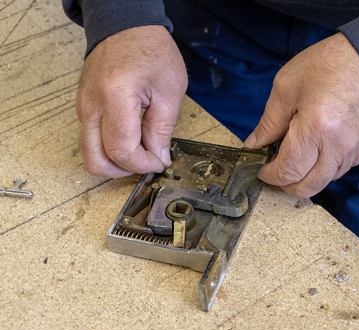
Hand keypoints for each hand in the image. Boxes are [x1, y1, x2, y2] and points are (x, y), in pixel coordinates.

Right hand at [76, 26, 187, 176]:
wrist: (125, 25)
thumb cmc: (149, 49)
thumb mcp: (169, 90)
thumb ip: (162, 129)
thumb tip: (158, 157)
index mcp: (115, 97)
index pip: (121, 151)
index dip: (142, 164)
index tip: (157, 161)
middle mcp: (92, 105)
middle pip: (95, 161)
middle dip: (123, 170)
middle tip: (144, 162)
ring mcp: (83, 107)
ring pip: (90, 153)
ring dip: (115, 160)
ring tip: (139, 150)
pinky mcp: (84, 107)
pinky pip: (91, 139)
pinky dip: (109, 147)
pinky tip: (129, 137)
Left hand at [244, 33, 358, 197]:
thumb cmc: (327, 65)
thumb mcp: (285, 88)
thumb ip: (268, 123)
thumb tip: (254, 145)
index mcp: (316, 129)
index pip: (288, 171)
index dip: (271, 176)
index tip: (263, 170)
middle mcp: (339, 146)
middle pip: (308, 187)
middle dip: (287, 184)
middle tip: (276, 171)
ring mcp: (356, 150)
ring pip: (325, 180)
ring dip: (306, 176)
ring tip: (297, 156)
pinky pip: (341, 169)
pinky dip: (324, 166)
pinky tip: (318, 148)